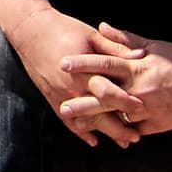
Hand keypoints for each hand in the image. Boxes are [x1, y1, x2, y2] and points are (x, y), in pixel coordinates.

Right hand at [10, 8, 144, 146]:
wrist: (30, 31)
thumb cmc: (64, 29)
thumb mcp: (92, 35)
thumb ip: (116, 47)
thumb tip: (141, 55)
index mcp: (83, 70)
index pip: (108, 92)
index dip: (125, 102)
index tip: (142, 109)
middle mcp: (71, 87)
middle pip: (98, 114)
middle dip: (118, 127)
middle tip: (136, 136)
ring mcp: (60, 95)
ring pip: (85, 122)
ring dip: (104, 133)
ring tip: (123, 142)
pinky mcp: (51, 98)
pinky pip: (67, 120)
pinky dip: (81, 132)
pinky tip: (93, 140)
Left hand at [59, 22, 171, 136]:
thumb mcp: (153, 46)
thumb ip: (124, 39)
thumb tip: (100, 26)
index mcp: (138, 66)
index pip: (105, 63)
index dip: (82, 64)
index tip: (63, 64)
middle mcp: (141, 87)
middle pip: (105, 96)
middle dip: (82, 102)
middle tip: (61, 105)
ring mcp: (150, 108)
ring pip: (118, 117)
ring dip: (97, 122)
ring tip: (78, 125)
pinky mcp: (159, 124)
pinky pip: (136, 129)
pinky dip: (124, 129)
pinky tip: (109, 133)